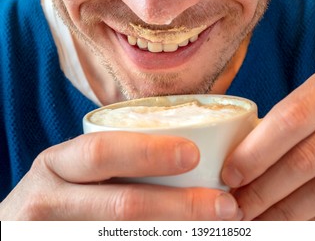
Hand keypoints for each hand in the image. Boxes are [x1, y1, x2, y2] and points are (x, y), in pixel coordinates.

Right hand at [0, 132, 240, 219]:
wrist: (18, 230)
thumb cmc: (59, 192)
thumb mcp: (72, 170)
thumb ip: (111, 159)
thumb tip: (186, 151)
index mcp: (56, 164)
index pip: (102, 154)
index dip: (148, 153)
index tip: (193, 154)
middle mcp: (50, 199)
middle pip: (122, 204)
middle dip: (180, 206)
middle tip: (225, 206)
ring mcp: (55, 234)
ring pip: (124, 234)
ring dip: (177, 232)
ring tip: (217, 227)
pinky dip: (157, 240)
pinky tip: (183, 237)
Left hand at [222, 62, 314, 219]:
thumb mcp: (313, 96)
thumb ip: (284, 121)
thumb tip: (236, 162)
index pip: (291, 119)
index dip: (257, 152)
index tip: (230, 175)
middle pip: (306, 159)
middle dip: (264, 189)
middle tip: (237, 207)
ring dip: (285, 211)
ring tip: (255, 221)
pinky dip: (311, 218)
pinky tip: (286, 223)